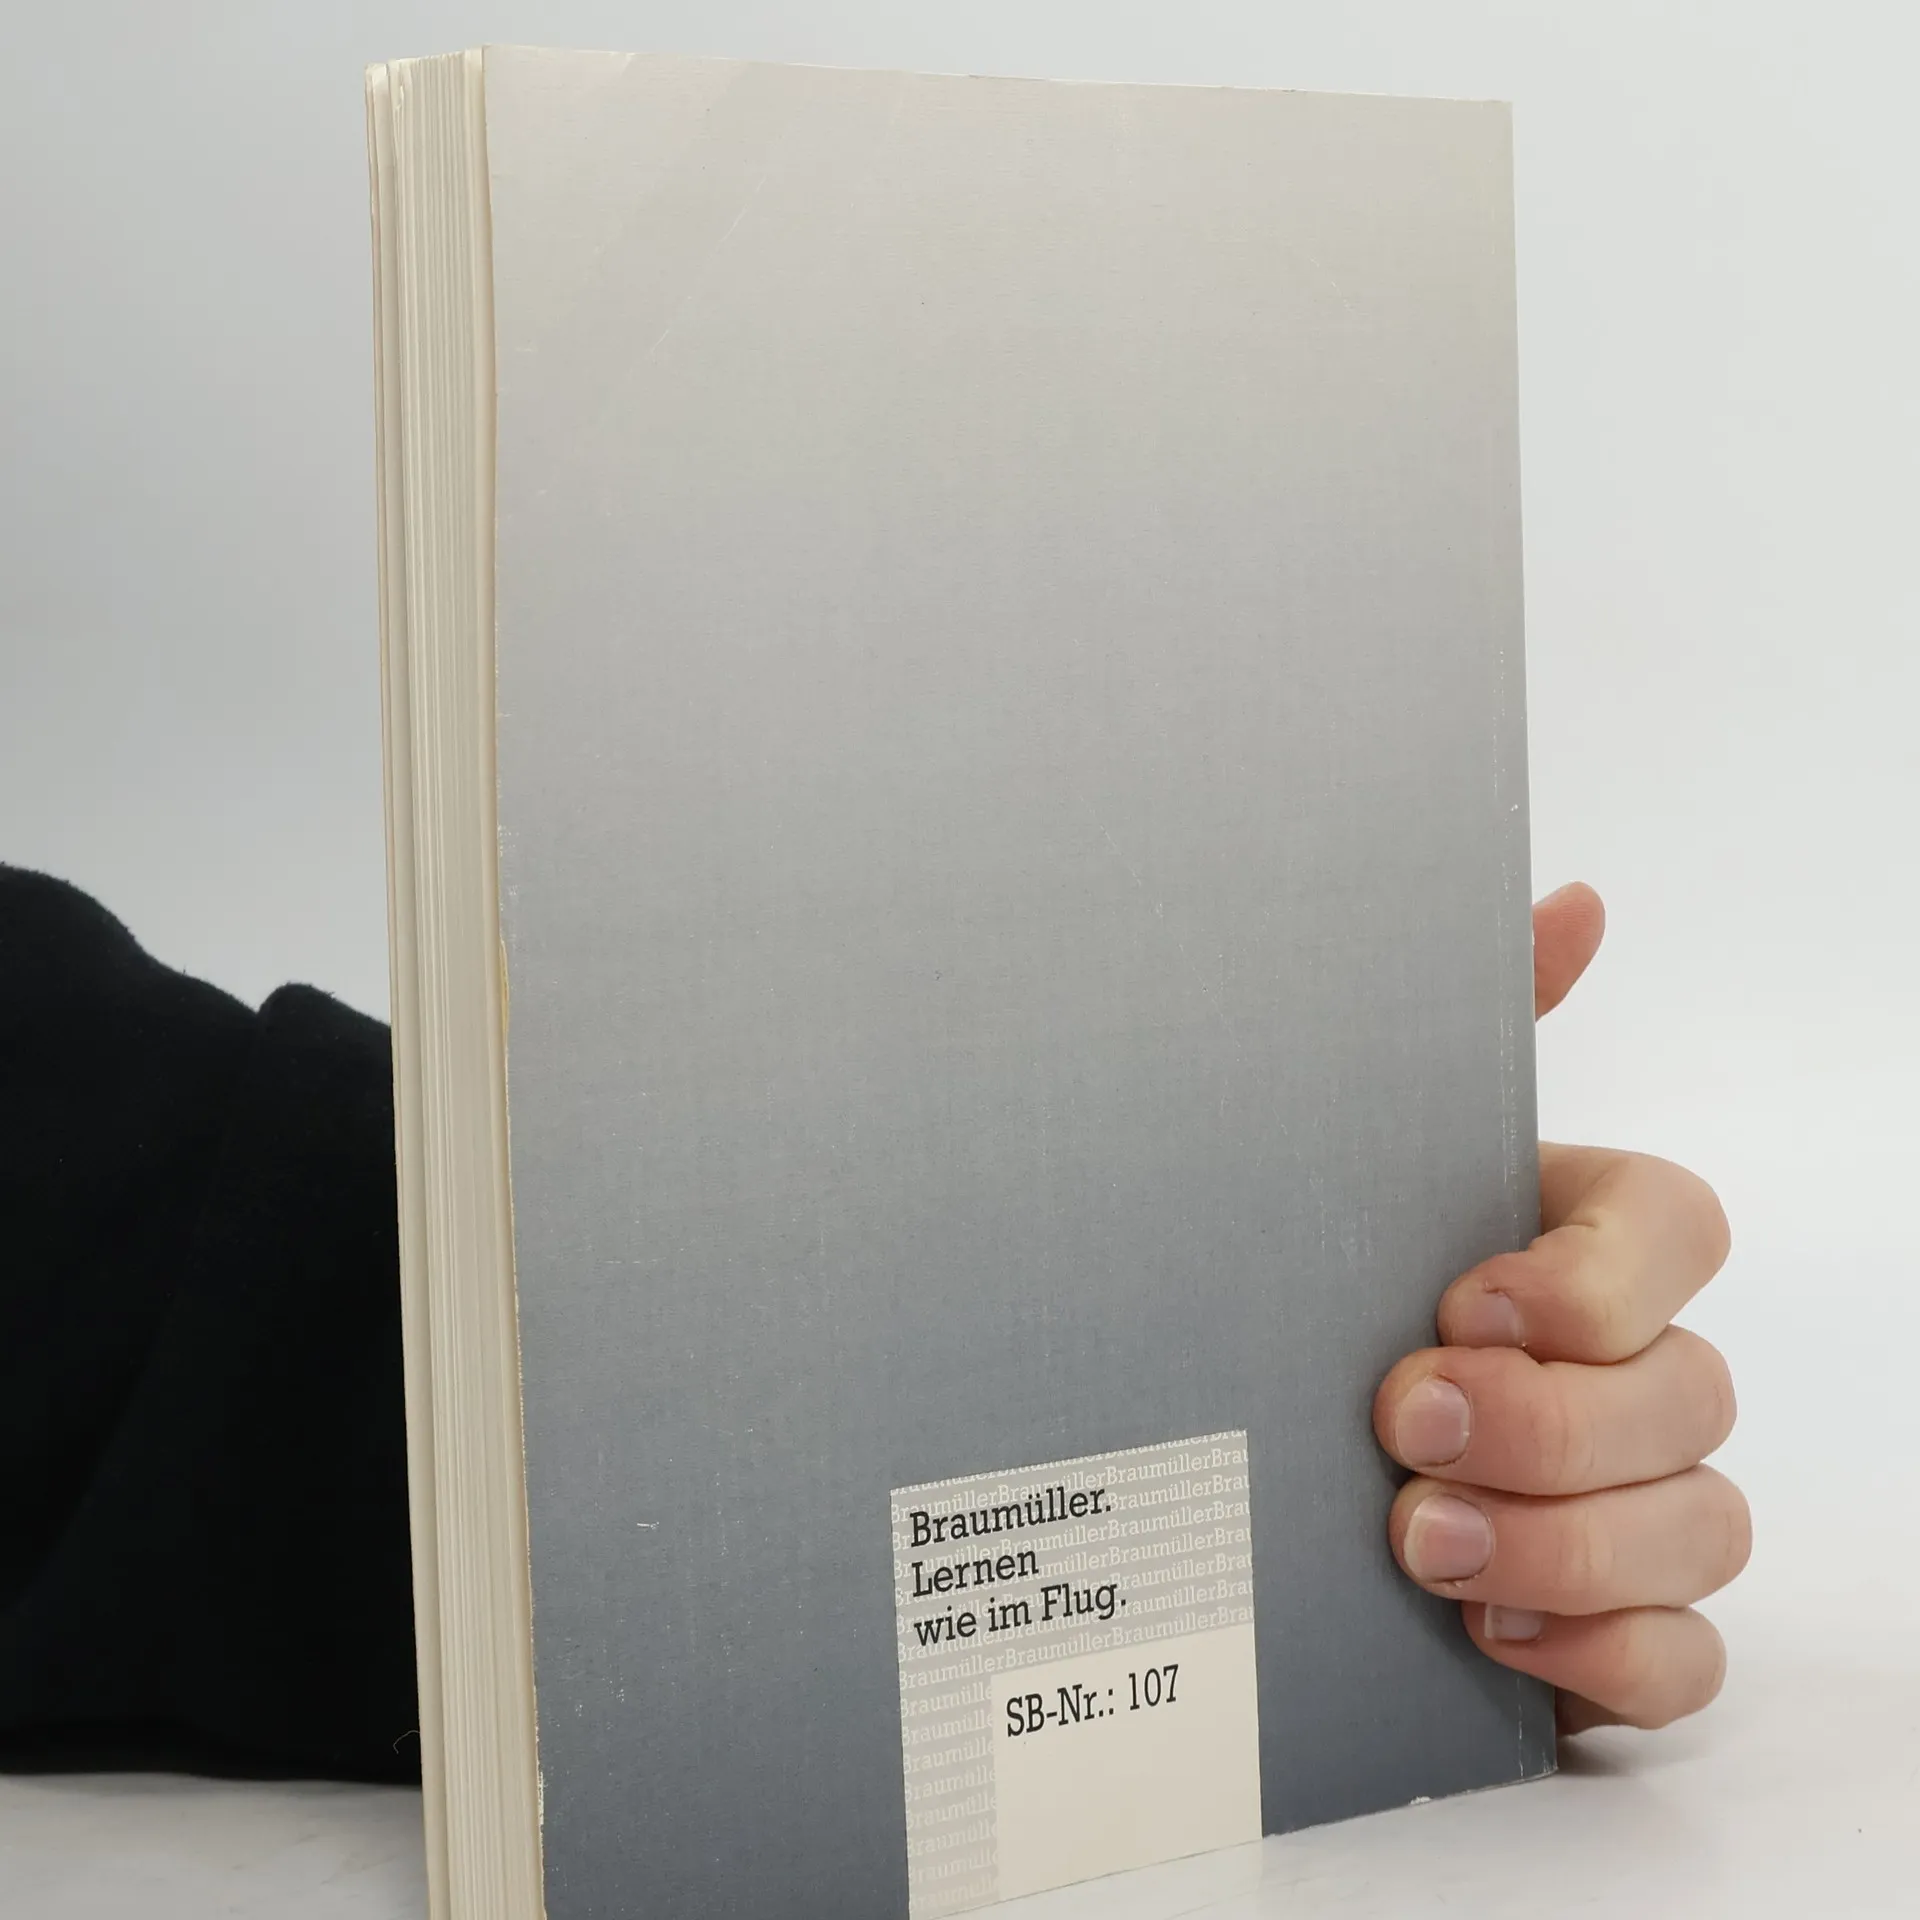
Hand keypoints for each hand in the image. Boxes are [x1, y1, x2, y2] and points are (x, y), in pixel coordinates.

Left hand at [1373, 884, 1748, 1732]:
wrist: (1235, 1449)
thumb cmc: (1313, 1285)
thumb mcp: (1352, 1150)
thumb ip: (1466, 1026)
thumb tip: (1579, 901)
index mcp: (1578, 1243)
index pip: (1681, 1232)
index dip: (1594, 1278)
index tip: (1460, 1300)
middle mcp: (1630, 1367)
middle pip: (1693, 1394)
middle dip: (1551, 1425)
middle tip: (1401, 1425)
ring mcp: (1637, 1500)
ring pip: (1704, 1528)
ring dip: (1566, 1543)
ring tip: (1414, 1540)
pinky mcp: (1610, 1621)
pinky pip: (1685, 1658)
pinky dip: (1601, 1654)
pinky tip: (1485, 1633)